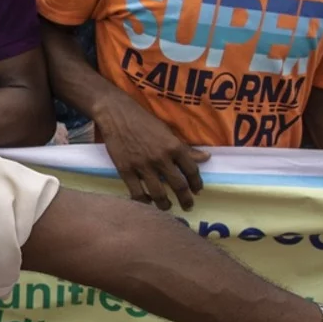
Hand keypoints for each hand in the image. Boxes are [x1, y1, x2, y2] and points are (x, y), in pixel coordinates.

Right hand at [94, 96, 208, 209]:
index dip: (197, 184)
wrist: (116, 114)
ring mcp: (142, 165)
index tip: (197, 191)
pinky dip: (144, 201)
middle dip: (186, 200)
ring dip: (165, 204)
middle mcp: (161, 158)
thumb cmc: (144, 121)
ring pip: (158, 193)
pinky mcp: (125, 170)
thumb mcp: (167, 132)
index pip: (191, 171)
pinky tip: (147, 202)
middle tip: (187, 206)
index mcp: (174, 146)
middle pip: (178, 186)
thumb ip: (185, 148)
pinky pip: (137, 193)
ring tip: (167, 207)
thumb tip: (206, 157)